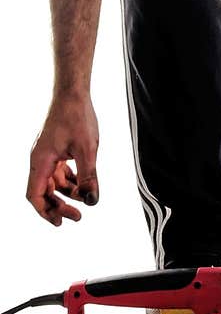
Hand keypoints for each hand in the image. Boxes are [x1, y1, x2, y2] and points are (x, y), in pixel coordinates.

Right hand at [27, 95, 99, 225]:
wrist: (74, 92)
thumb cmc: (77, 116)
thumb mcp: (87, 149)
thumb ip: (89, 176)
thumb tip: (92, 200)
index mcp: (41, 161)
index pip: (35, 196)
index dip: (46, 212)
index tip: (61, 222)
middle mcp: (40, 159)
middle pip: (44, 192)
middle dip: (59, 206)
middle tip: (78, 216)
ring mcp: (47, 154)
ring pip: (53, 182)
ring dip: (67, 193)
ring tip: (86, 198)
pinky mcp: (56, 148)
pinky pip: (59, 171)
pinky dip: (70, 180)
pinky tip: (83, 183)